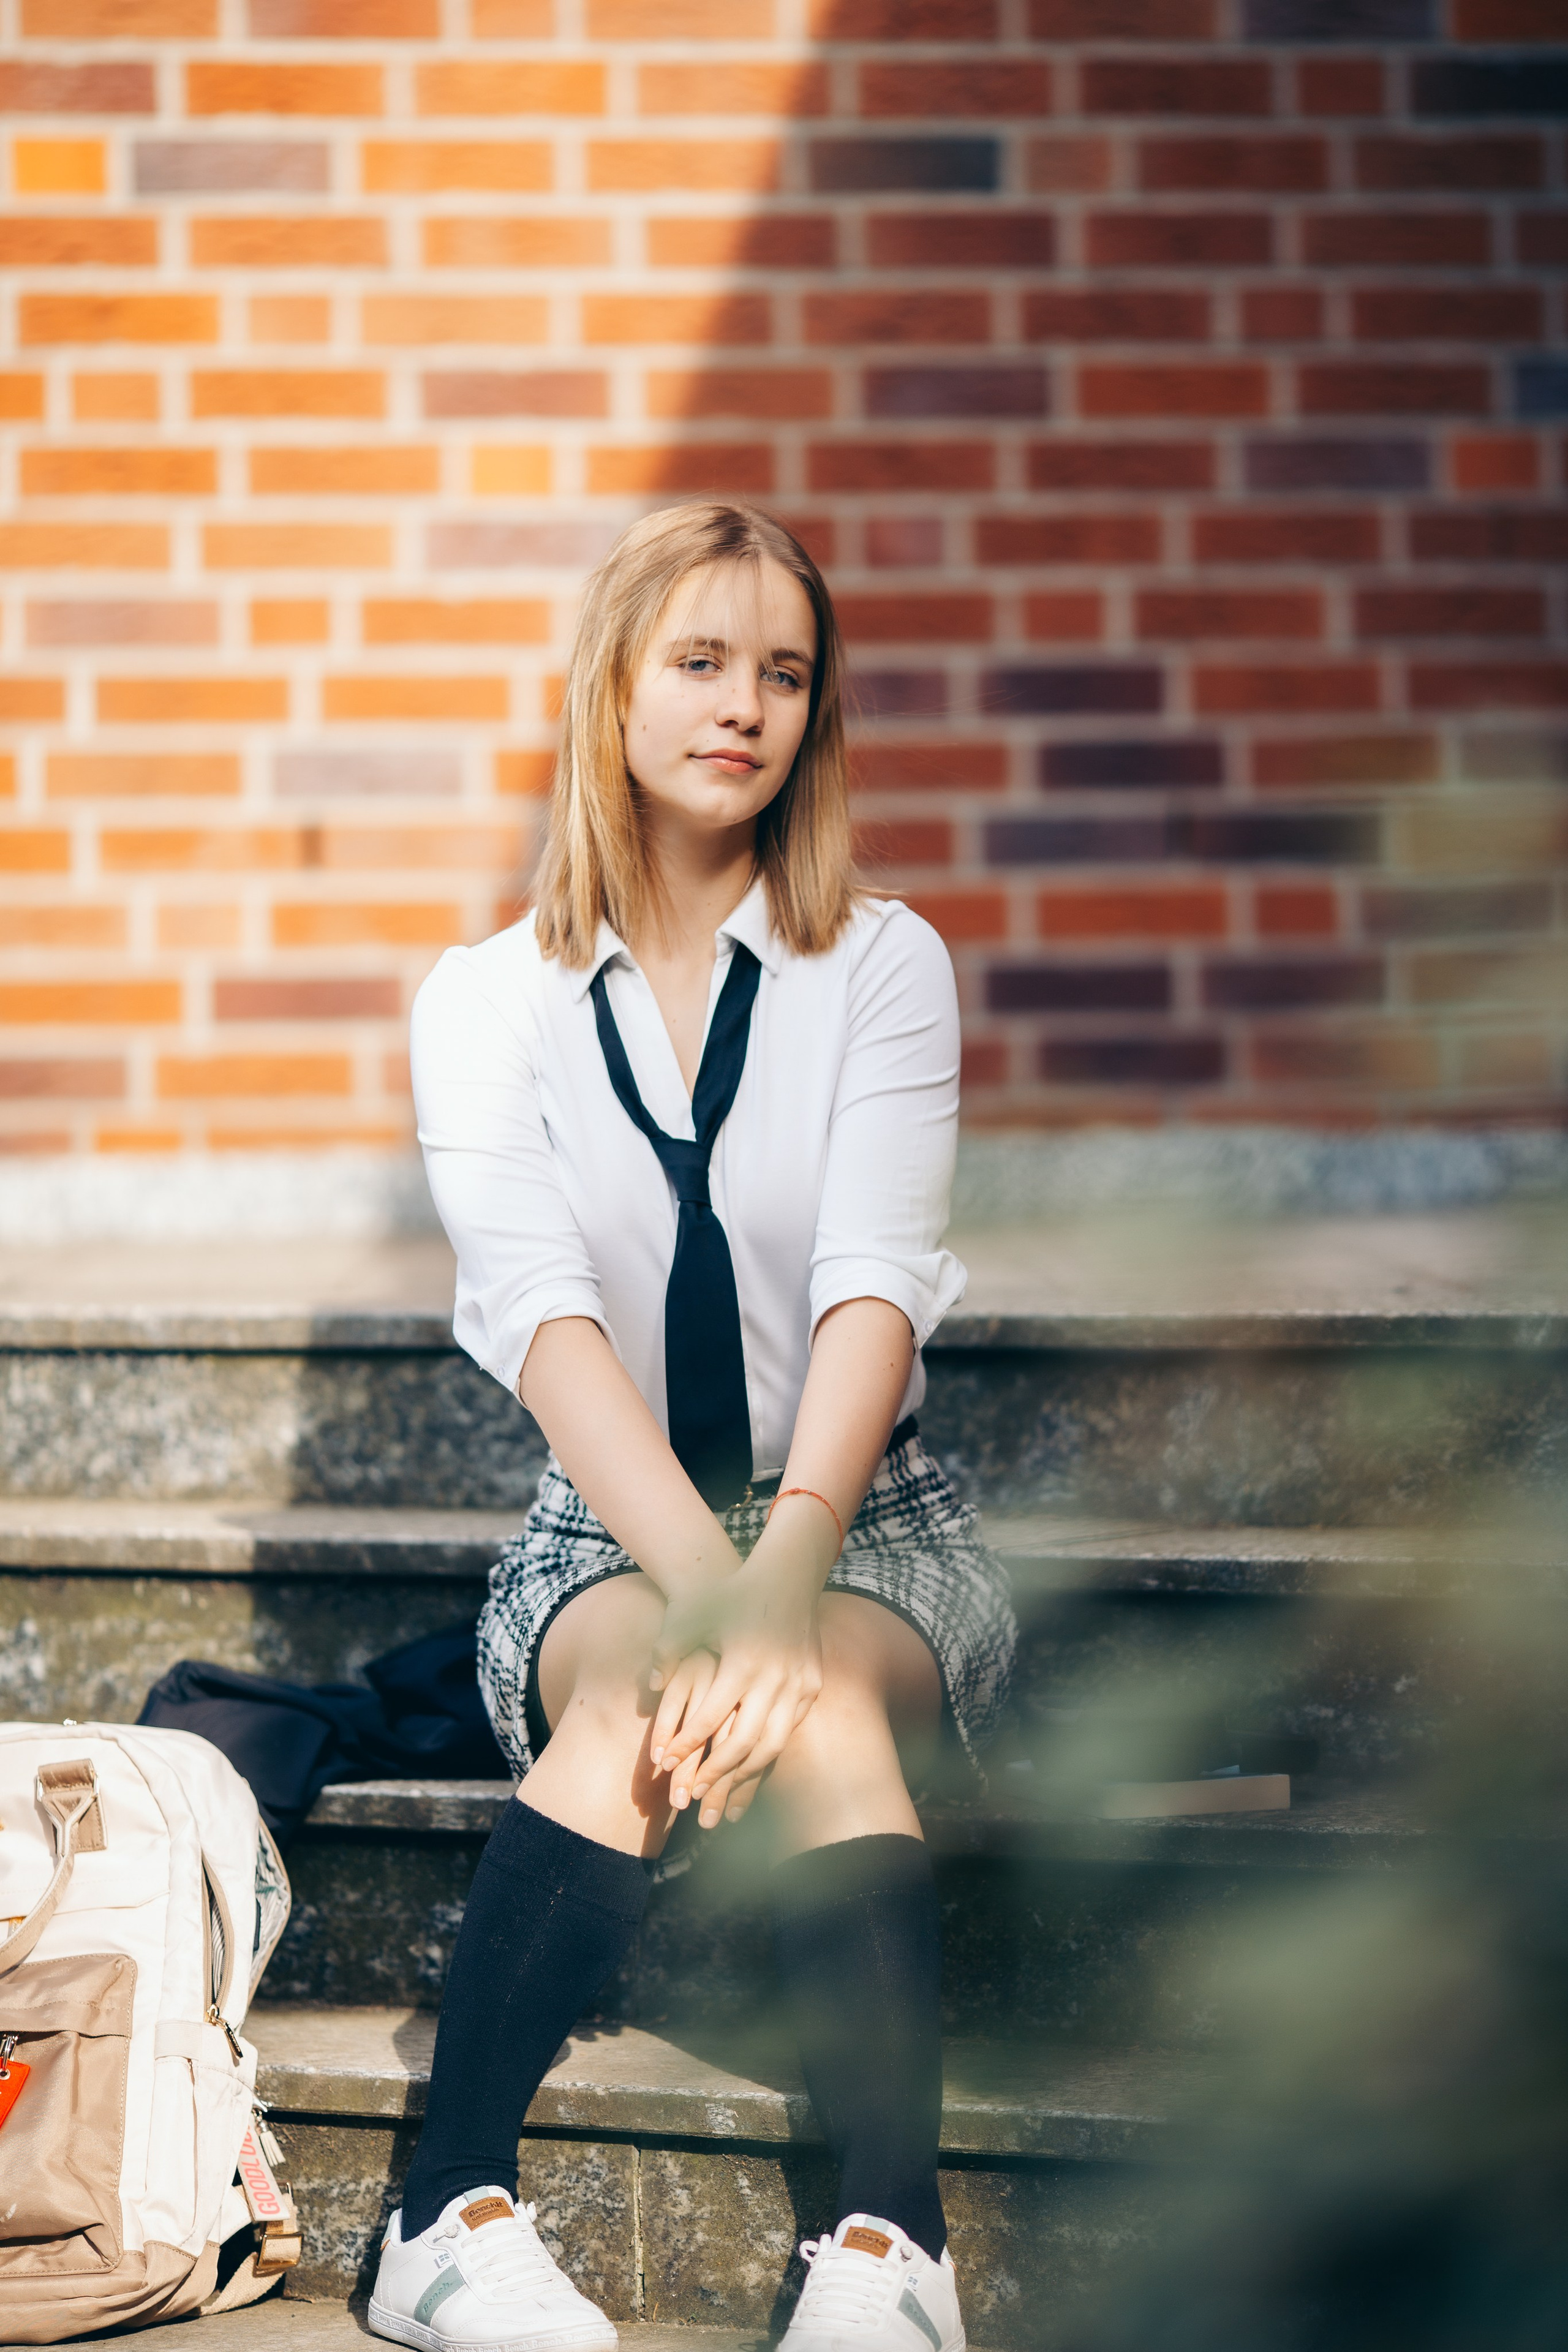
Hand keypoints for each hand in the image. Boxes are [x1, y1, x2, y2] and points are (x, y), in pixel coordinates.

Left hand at [648, 1552, 823, 1827]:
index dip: (685, 1745)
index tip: (664, 1765)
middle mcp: (774, 1678)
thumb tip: (652, 1688)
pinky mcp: (812, 1686)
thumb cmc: (733, 1595)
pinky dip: (768, 1753)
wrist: (789, 1576)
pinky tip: (750, 1768)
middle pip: (743, 1743)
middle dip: (714, 1774)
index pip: (709, 1718)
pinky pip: (789, 1731)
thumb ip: (668, 1650)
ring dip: (745, 1775)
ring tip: (720, 1797)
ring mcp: (798, 1684)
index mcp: (742, 1662)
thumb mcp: (695, 1614)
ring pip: (772, 1745)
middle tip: (689, 1797)